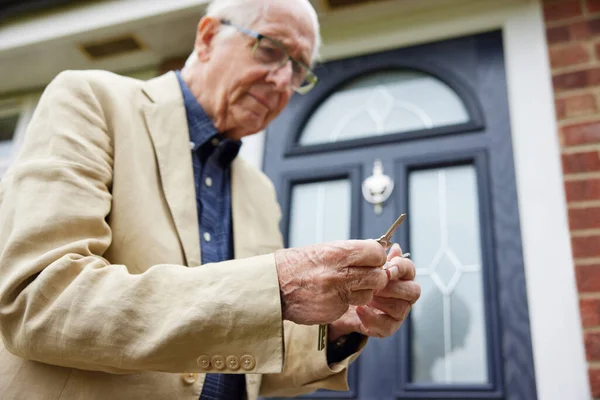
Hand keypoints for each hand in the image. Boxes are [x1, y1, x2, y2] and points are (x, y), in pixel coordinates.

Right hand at [274, 240, 403, 324]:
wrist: (274, 286)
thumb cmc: (298, 265)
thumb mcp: (324, 249)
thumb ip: (350, 252)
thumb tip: (376, 252)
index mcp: (337, 253)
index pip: (376, 253)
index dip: (377, 257)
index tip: (372, 259)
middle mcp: (339, 274)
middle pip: (378, 276)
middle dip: (375, 276)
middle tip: (365, 274)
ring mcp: (337, 294)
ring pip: (368, 294)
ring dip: (363, 291)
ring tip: (346, 285)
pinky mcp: (334, 311)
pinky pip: (351, 306)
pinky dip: (347, 302)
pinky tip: (333, 295)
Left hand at [327, 243, 419, 339]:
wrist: (343, 303)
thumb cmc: (358, 282)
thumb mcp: (365, 267)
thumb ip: (380, 259)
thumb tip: (395, 247)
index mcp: (401, 276)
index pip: (410, 270)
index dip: (401, 268)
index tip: (387, 268)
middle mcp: (405, 294)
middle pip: (413, 291)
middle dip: (392, 287)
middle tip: (374, 286)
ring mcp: (399, 312)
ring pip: (401, 308)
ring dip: (381, 302)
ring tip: (365, 297)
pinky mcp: (389, 327)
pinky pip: (387, 325)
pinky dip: (372, 318)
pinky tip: (360, 309)